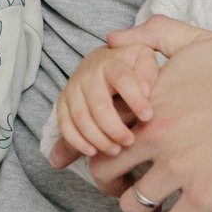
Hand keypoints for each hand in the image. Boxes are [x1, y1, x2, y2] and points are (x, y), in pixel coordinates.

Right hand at [53, 43, 161, 158]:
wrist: (100, 63)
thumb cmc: (129, 66)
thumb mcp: (143, 59)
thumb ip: (148, 70)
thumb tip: (145, 90)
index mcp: (112, 63)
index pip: (123, 79)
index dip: (135, 99)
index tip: (148, 117)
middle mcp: (88, 75)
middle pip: (99, 106)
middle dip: (115, 129)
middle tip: (130, 141)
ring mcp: (73, 89)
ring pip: (81, 118)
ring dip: (98, 139)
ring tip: (116, 150)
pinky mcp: (63, 103)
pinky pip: (64, 125)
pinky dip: (77, 142)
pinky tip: (93, 152)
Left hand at [75, 27, 211, 211]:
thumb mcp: (198, 40)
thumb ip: (155, 34)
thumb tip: (113, 38)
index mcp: (150, 102)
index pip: (100, 128)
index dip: (99, 143)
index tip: (115, 151)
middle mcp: (157, 135)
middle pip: (103, 172)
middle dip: (110, 183)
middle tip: (125, 186)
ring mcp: (180, 167)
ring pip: (132, 207)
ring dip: (139, 209)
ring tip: (155, 206)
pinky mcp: (207, 195)